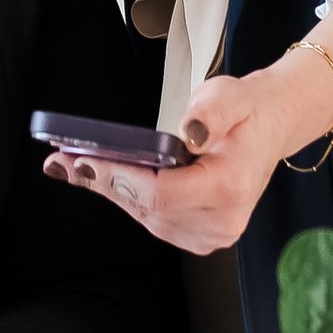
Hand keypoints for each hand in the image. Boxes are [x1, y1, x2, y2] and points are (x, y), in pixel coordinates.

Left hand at [41, 0, 332, 253]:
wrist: (270, 128)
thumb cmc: (248, 111)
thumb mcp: (230, 95)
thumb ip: (211, 112)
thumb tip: (192, 134)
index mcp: (231, 188)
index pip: (163, 193)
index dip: (120, 178)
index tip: (83, 161)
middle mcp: (223, 221)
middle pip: (148, 208)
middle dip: (103, 183)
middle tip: (62, 162)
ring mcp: (213, 234)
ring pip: (146, 217)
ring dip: (110, 191)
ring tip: (72, 168)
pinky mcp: (202, 237)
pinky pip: (154, 221)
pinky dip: (128, 199)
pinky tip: (103, 180)